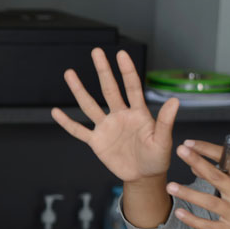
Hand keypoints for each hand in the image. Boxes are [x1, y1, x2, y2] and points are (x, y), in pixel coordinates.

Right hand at [52, 48, 178, 182]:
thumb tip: (175, 100)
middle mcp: (120, 115)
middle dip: (103, 70)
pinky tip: (55, 112)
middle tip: (96, 52)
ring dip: (79, 90)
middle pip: (109, 89)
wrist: (144, 176)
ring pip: (90, 105)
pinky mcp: (96, 141)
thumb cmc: (157, 158)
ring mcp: (106, 127)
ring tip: (69, 73)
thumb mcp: (164, 141)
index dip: (127, 71)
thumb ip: (166, 121)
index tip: (121, 54)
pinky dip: (67, 122)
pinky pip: (79, 130)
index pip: (132, 88)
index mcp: (138, 113)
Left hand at [168, 140, 229, 228]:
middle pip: (218, 177)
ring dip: (189, 193)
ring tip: (170, 186)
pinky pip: (208, 225)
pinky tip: (179, 212)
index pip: (229, 160)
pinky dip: (192, 219)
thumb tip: (195, 166)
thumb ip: (221, 176)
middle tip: (180, 151)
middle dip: (198, 162)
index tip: (190, 143)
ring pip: (210, 202)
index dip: (209, 150)